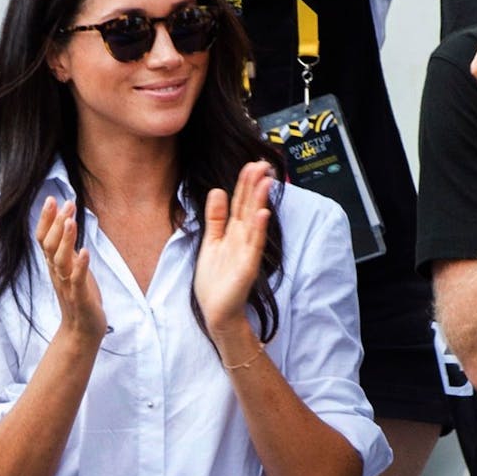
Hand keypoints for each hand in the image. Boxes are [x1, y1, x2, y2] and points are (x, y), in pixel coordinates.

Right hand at [35, 197, 105, 343]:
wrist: (81, 331)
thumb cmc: (78, 296)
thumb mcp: (70, 268)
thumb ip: (66, 248)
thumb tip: (66, 222)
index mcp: (54, 265)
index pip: (43, 239)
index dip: (46, 219)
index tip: (51, 198)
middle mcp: (57, 273)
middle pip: (49, 245)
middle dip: (57, 223)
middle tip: (66, 202)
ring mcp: (67, 285)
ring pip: (60, 260)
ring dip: (66, 239)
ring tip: (72, 220)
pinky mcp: (80, 297)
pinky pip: (77, 279)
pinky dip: (81, 265)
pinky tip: (85, 251)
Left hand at [195, 161, 274, 338]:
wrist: (217, 311)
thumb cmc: (214, 281)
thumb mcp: (211, 242)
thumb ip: (215, 217)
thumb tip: (218, 190)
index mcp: (233, 232)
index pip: (240, 202)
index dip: (245, 183)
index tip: (252, 164)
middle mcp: (242, 238)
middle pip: (249, 206)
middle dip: (255, 185)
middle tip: (262, 164)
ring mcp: (247, 252)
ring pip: (254, 220)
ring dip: (260, 200)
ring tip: (265, 180)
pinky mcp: (247, 266)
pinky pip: (253, 244)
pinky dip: (258, 229)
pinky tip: (262, 214)